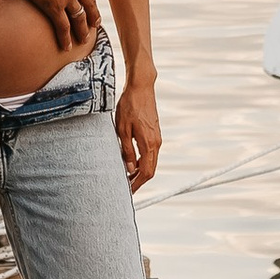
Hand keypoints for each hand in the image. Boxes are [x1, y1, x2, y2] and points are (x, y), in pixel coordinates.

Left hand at [115, 70, 160, 191]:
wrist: (141, 87)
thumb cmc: (129, 106)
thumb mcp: (122, 129)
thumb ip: (126, 150)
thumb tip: (129, 168)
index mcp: (149, 144)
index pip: (146, 172)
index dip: (137, 184)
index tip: (128, 191)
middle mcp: (156, 143)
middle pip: (150, 169)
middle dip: (139, 180)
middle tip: (127, 187)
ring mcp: (157, 137)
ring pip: (151, 161)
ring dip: (141, 170)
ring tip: (127, 176)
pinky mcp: (154, 132)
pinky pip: (151, 152)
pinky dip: (143, 161)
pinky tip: (132, 161)